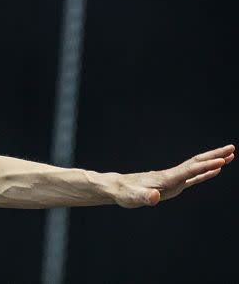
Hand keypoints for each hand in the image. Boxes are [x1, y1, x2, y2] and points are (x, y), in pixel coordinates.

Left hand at [112, 144, 234, 207]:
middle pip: (197, 162)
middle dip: (215, 155)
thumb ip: (144, 197)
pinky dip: (206, 173)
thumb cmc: (125, 193)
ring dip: (213, 160)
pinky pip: (193, 176)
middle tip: (232, 148)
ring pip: (197, 167)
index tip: (222, 160)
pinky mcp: (172, 184)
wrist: (118, 187)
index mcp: (166, 178)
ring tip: (230, 155)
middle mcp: (172, 175)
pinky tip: (216, 170)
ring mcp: (173, 178)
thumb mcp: (133, 198)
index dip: (206, 166)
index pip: (190, 170)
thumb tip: (154, 197)